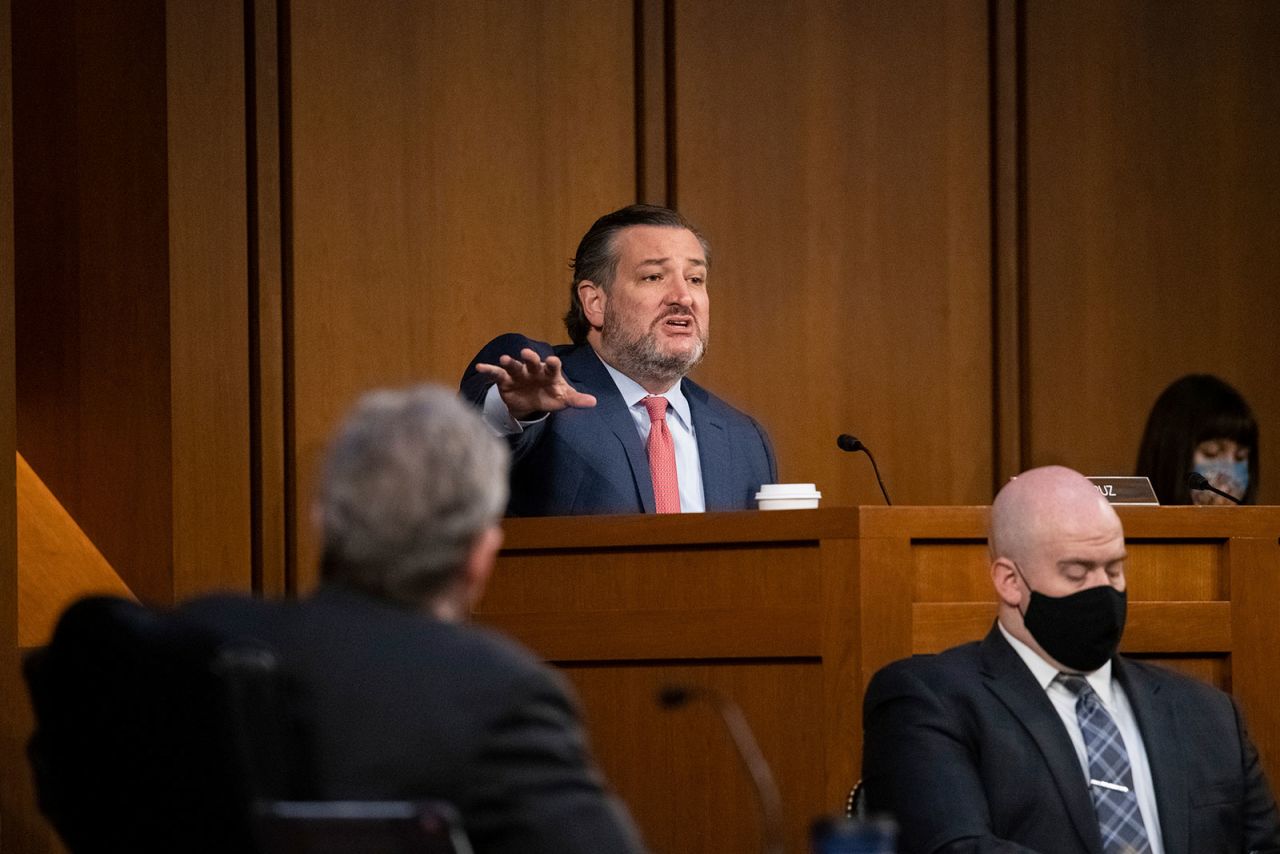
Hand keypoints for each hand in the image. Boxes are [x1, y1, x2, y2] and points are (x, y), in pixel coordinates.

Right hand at [473, 348, 596, 419]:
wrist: (531, 403)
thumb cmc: (550, 396)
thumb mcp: (563, 398)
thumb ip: (576, 399)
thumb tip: (594, 402)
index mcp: (549, 372)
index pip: (553, 367)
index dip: (553, 364)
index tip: (553, 360)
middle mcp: (533, 370)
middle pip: (532, 362)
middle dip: (529, 358)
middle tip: (526, 353)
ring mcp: (518, 374)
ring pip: (514, 366)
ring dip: (509, 362)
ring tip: (504, 359)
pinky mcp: (505, 380)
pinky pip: (496, 374)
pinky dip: (488, 370)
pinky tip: (480, 367)